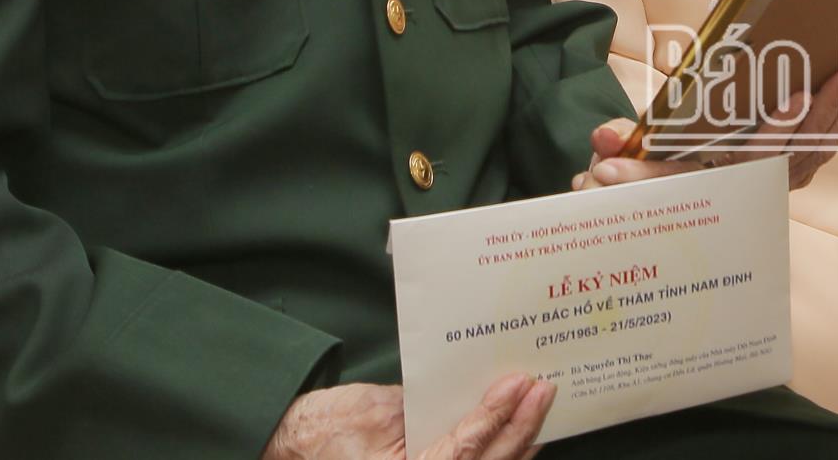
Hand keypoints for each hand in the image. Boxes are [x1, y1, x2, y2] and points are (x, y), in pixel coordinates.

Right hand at [260, 373, 553, 458]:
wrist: (294, 446)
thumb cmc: (325, 429)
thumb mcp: (374, 409)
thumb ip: (420, 405)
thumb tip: (466, 391)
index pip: (464, 448)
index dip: (495, 416)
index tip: (518, 385)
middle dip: (520, 428)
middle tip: (543, 391)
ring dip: (519, 444)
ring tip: (540, 410)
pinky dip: (501, 456)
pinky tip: (520, 437)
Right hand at [575, 66, 837, 192]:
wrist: (669, 205)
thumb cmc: (654, 173)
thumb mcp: (638, 164)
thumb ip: (626, 159)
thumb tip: (600, 152)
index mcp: (721, 179)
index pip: (752, 157)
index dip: (778, 130)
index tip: (798, 97)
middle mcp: (752, 185)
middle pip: (798, 150)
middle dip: (825, 111)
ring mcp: (772, 184)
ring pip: (814, 152)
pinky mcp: (786, 177)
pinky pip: (819, 155)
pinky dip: (837, 127)